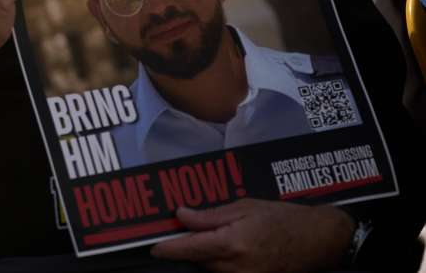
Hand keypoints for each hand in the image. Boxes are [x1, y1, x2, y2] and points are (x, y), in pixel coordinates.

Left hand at [151, 199, 353, 272]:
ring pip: (211, 269)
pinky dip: (222, 264)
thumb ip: (210, 215)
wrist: (319, 240)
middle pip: (198, 260)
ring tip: (225, 236)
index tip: (154, 247)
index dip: (168, 248)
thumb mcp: (244, 207)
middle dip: (193, 246)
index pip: (189, 249)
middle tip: (194, 229)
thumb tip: (182, 216)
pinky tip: (232, 249)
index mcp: (233, 243)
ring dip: (208, 255)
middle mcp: (238, 267)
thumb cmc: (284, 219)